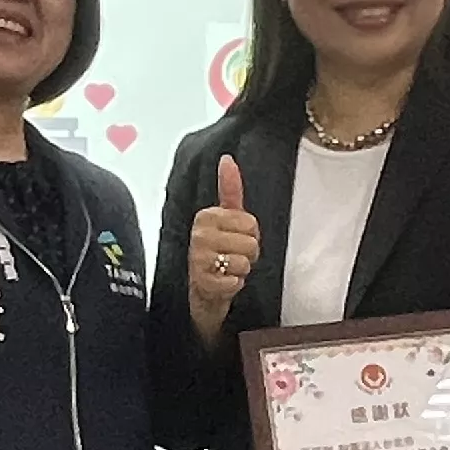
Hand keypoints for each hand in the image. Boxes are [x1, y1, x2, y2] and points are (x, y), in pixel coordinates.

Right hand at [188, 153, 263, 337]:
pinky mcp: (202, 282)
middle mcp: (199, 234)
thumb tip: (227, 158)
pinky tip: (223, 284)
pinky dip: (234, 286)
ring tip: (227, 271)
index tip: (236, 240)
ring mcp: (198, 259)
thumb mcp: (226, 220)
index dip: (251, 235)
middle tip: (232, 258)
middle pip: (251, 243)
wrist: (204, 291)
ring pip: (244, 262)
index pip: (251, 223)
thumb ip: (230, 189)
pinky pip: (235, 281)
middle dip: (248, 255)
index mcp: (206, 215)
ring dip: (241, 271)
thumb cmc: (218, 253)